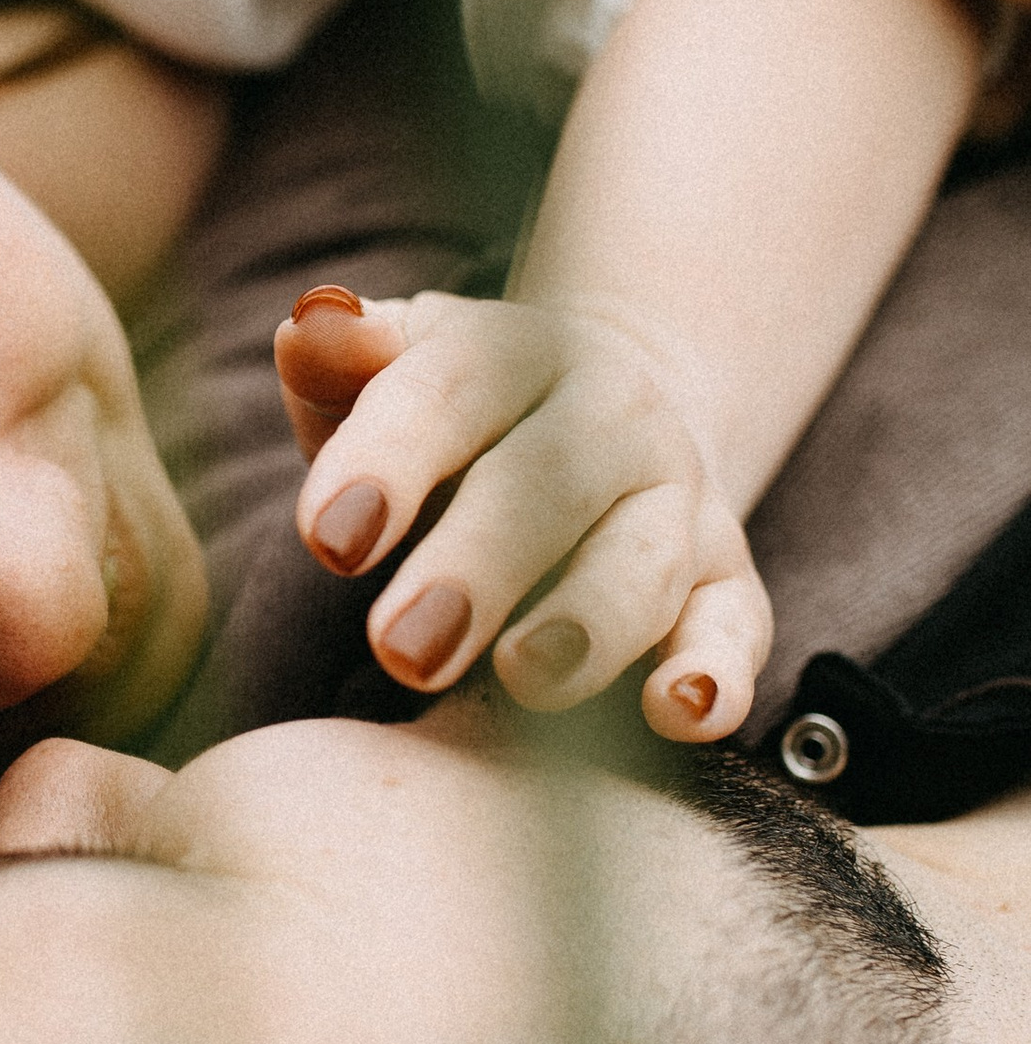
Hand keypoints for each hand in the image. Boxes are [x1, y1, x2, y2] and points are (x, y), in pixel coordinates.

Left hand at [270, 284, 771, 737]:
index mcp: (518, 351)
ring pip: (646, 561)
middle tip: (402, 649)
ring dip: (588, 624)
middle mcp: (615, 417)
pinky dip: (717, 673)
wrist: (610, 418)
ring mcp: (678, 499)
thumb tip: (309, 330)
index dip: (387, 461)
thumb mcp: (396, 374)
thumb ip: (342, 362)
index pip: (449, 393)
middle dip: (478, 566)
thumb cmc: (457, 417)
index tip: (326, 541)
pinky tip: (678, 713)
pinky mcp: (725, 580)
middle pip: (553, 481)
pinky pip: (733, 627)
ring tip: (521, 680)